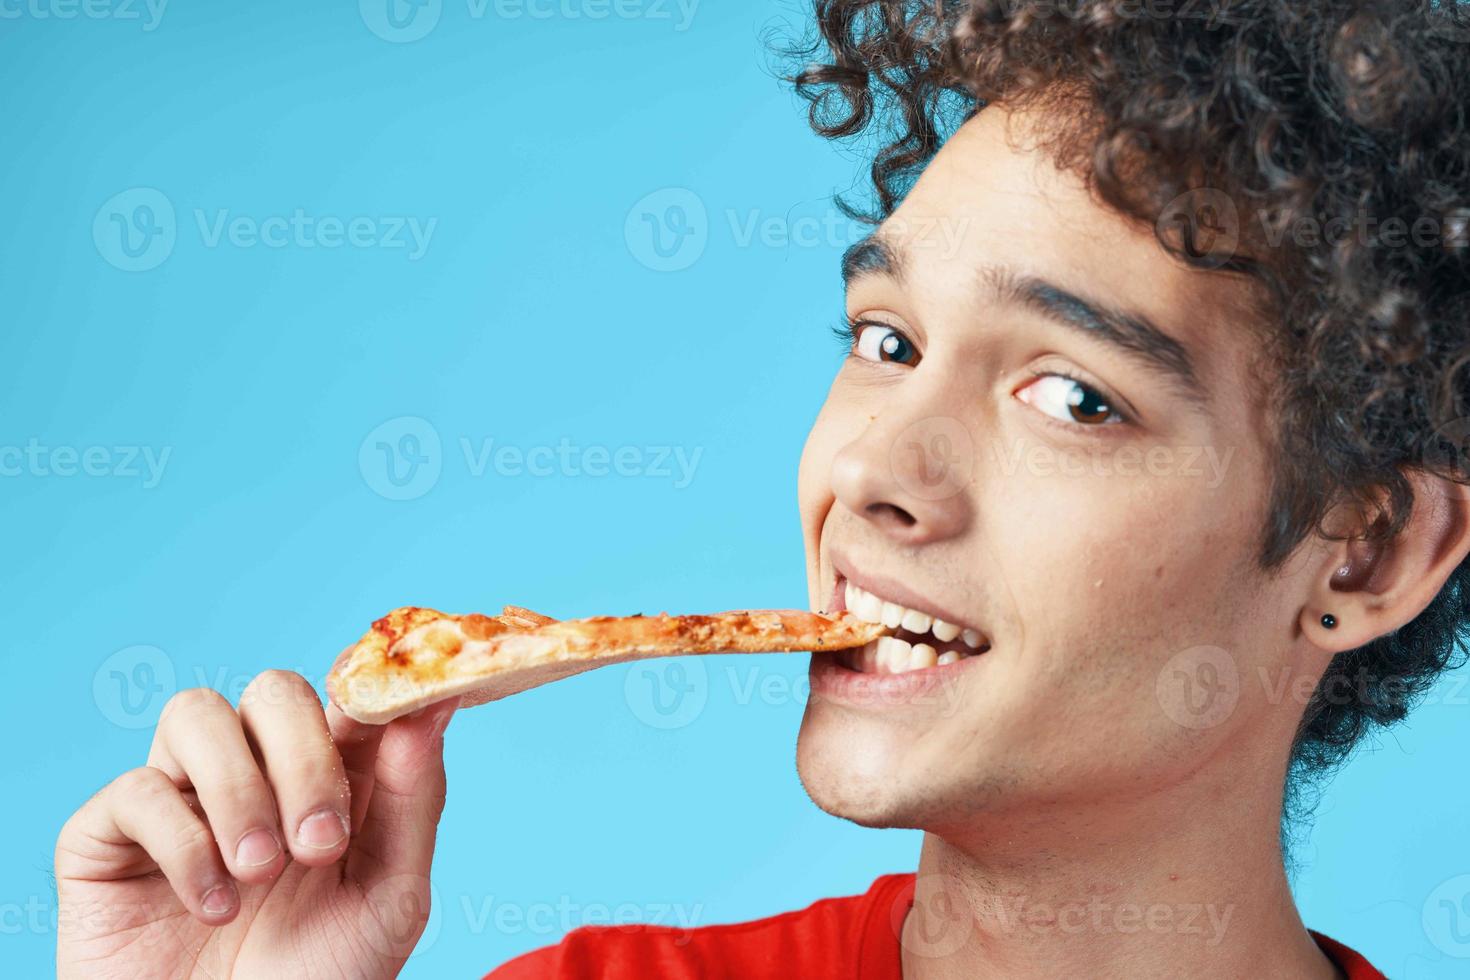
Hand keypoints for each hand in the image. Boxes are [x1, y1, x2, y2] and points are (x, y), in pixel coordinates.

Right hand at [55, 668, 457, 978]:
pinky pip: (136, 789)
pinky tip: (214, 906)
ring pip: (195, 713)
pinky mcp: (109, 836)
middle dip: (302, 757)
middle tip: (319, 845)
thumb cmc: (318, 979)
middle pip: (273, 690)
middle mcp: (254, 773)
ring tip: (258, 872)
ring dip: (237, 789)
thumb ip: (415, 796)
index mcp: (329, 776)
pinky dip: (182, 846)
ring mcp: (180, 798)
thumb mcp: (391, 896)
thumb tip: (434, 702)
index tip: (391, 712)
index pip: (343, 692)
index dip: (365, 689)